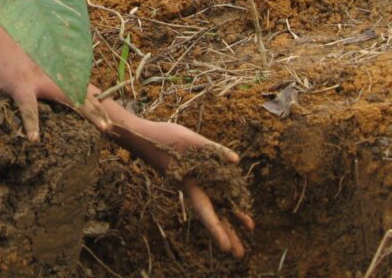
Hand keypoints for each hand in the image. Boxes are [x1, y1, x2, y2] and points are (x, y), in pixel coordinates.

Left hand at [0, 21, 110, 139]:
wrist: (12, 28)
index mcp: (23, 85)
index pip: (27, 107)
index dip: (30, 122)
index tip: (35, 139)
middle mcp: (44, 79)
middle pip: (68, 98)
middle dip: (86, 111)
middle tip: (102, 127)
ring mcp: (56, 74)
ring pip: (81, 91)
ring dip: (97, 108)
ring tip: (111, 126)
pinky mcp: (64, 73)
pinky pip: (83, 88)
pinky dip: (97, 101)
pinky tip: (110, 115)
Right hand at [106, 115, 254, 257]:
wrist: (145, 136)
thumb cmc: (163, 137)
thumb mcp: (190, 139)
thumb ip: (213, 150)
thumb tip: (236, 161)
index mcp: (190, 184)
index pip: (205, 212)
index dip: (216, 230)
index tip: (225, 248)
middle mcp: (193, 188)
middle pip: (212, 215)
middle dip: (226, 233)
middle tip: (240, 254)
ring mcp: (194, 182)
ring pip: (215, 204)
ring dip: (229, 219)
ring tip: (247, 229)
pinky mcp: (195, 175)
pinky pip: (213, 190)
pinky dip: (225, 199)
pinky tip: (235, 202)